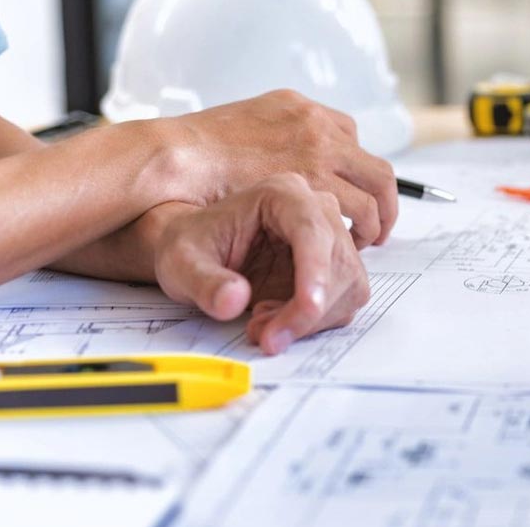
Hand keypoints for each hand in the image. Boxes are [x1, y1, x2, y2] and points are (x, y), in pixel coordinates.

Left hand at [154, 174, 370, 354]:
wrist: (197, 256)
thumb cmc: (192, 247)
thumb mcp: (181, 263)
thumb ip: (204, 282)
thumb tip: (233, 299)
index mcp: (282, 194)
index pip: (313, 229)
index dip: (316, 270)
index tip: (308, 307)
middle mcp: (316, 211)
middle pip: (339, 263)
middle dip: (308, 309)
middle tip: (268, 336)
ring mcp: (330, 240)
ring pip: (348, 286)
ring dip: (312, 319)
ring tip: (264, 324)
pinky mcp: (333, 269)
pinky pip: (344, 302)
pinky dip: (315, 323)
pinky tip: (279, 320)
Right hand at [164, 89, 397, 247]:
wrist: (174, 157)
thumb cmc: (196, 156)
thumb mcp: (240, 129)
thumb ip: (271, 141)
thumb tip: (283, 159)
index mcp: (297, 107)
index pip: (348, 134)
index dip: (354, 170)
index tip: (353, 190)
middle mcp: (315, 124)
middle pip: (374, 164)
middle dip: (385, 198)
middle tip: (380, 225)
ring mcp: (318, 149)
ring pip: (373, 190)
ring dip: (375, 218)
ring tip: (368, 240)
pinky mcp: (315, 181)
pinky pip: (356, 209)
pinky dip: (359, 229)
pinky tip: (346, 245)